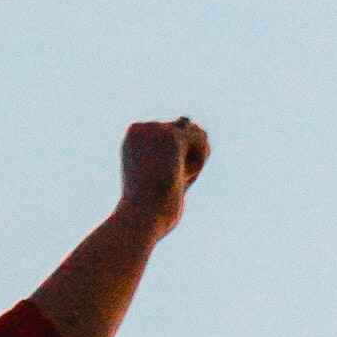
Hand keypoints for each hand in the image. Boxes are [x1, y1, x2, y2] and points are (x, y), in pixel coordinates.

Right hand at [119, 116, 208, 234]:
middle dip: (184, 159)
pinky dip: (198, 163)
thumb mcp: (161, 171)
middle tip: (164, 182)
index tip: (157, 179)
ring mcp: (157, 130)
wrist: (140, 218)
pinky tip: (179, 175)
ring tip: (171, 179)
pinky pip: (202, 140)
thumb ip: (174, 145)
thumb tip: (186, 118)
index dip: (173, 160)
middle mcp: (142, 128)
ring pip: (196, 134)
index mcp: (134, 136)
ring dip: (192, 161)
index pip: (172, 136)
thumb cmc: (149, 205)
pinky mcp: (172, 136)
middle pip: (185, 132)